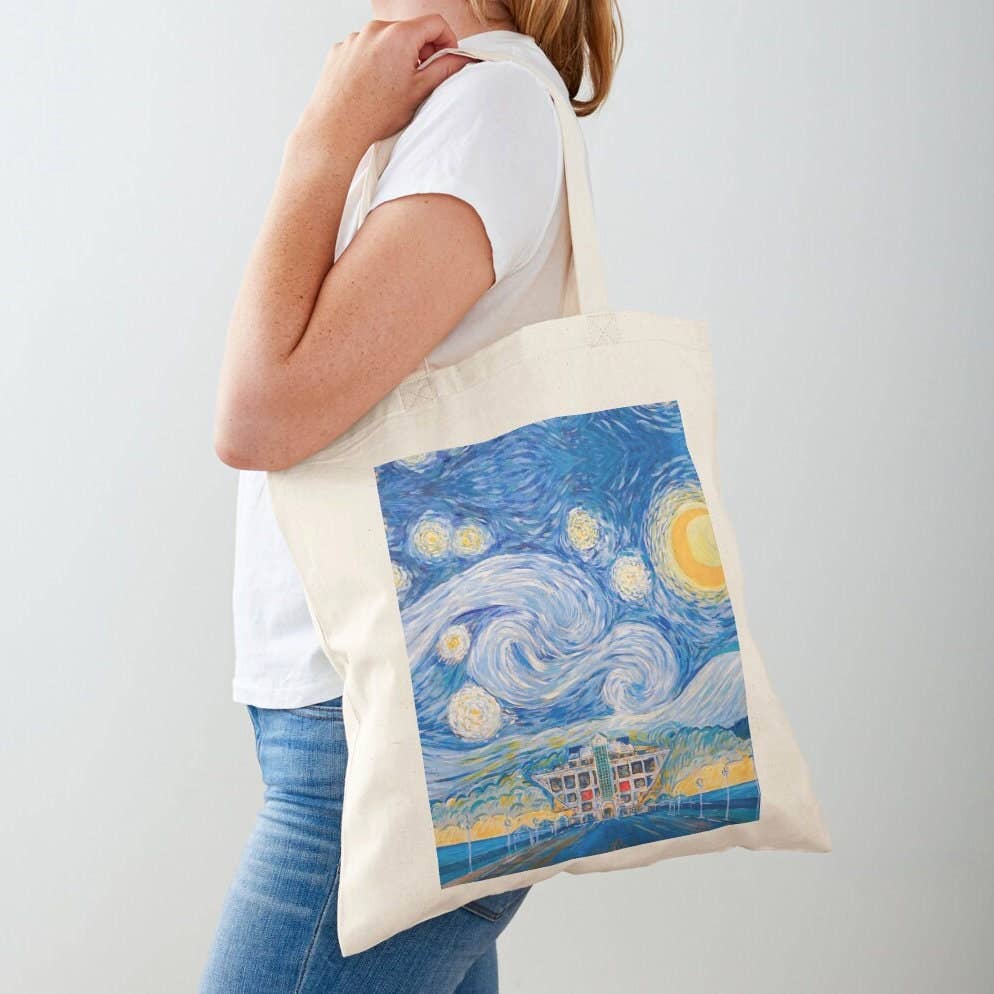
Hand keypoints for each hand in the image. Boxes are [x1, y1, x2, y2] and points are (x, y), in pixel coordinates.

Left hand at [298, 15, 473, 152]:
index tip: (448, 57)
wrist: (337, 127)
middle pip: (409, 31)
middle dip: (420, 51)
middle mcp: (376, 29)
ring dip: (396, 57)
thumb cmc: (375, 113)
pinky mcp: (341, 49)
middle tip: (421, 78)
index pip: (435, 23)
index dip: (448, 40)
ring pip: (386, 41)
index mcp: (400, 35)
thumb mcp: (419, 92)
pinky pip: (365, 49)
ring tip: (392, 87)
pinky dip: (374, 62)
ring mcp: (355, 37)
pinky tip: (372, 87)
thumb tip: (459, 59)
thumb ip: (444, 69)